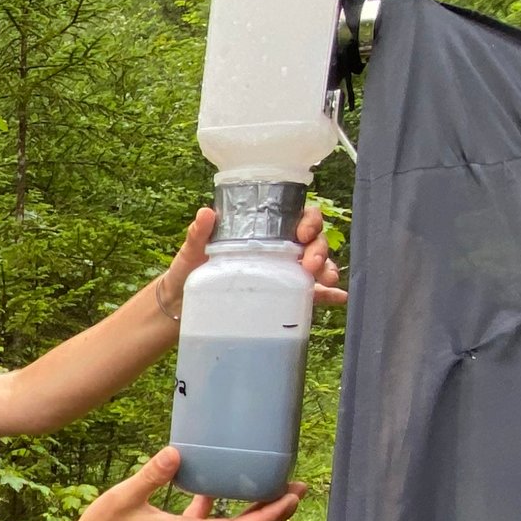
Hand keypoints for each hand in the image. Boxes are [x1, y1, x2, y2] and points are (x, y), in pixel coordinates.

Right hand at [69, 447, 302, 520]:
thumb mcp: (126, 496)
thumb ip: (153, 474)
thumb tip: (178, 451)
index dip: (271, 516)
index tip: (291, 497)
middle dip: (276, 516)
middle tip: (296, 490)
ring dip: (257, 516)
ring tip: (273, 490)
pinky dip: (227, 513)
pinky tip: (220, 490)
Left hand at [157, 205, 346, 313]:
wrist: (183, 308)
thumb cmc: (189, 272)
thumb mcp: (192, 251)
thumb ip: (199, 233)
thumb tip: (206, 213)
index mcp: (261, 232)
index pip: (294, 217)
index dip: (307, 220)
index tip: (301, 233)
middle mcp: (277, 249)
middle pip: (311, 241)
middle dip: (319, 248)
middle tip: (310, 264)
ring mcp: (282, 273)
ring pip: (315, 265)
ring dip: (326, 268)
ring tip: (325, 280)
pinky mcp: (282, 298)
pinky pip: (310, 294)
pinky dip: (327, 294)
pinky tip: (338, 298)